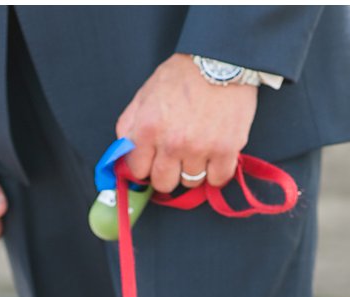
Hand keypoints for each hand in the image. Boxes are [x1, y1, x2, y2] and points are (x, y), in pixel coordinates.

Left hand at [117, 55, 257, 193]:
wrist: (220, 59)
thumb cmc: (182, 76)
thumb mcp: (143, 96)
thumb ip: (129, 127)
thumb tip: (123, 156)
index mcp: (147, 130)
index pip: (139, 171)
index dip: (147, 166)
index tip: (155, 159)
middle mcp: (172, 143)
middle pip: (163, 183)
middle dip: (168, 173)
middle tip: (176, 158)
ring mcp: (200, 148)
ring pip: (190, 182)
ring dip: (193, 170)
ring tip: (198, 150)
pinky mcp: (226, 148)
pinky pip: (218, 179)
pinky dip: (217, 173)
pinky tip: (215, 158)